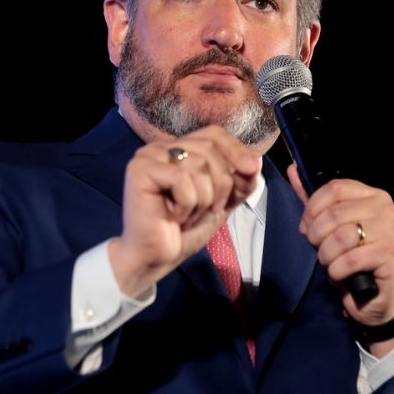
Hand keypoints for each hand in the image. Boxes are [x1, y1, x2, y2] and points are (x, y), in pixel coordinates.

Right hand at [109, 126, 261, 297]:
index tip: (250, 171)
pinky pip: (181, 179)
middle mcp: (162, 148)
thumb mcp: (223, 203)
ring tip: (187, 216)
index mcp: (180, 150)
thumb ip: (240, 182)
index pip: (214, 134)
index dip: (235, 150)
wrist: (156, 259)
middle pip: (210, 149)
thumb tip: (254, 162)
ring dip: (203, 199)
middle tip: (210, 210)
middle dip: (222, 183)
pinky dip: (187, 205)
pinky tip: (173, 217)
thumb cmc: (184, 232)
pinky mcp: (139, 170)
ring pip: (198, 165)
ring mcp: (148, 157)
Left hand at [288, 163, 393, 353]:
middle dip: (317, 236)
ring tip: (331, 263)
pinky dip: (336, 271)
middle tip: (319, 250)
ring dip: (326, 255)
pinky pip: (350, 260)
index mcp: (374, 196)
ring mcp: (393, 232)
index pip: (334, 188)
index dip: (312, 209)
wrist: (375, 298)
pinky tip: (340, 275)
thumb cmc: (353, 259)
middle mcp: (388, 209)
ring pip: (341, 237)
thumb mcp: (331, 228)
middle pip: (335, 214)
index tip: (306, 227)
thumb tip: (293, 170)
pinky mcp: (393, 256)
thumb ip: (315, 201)